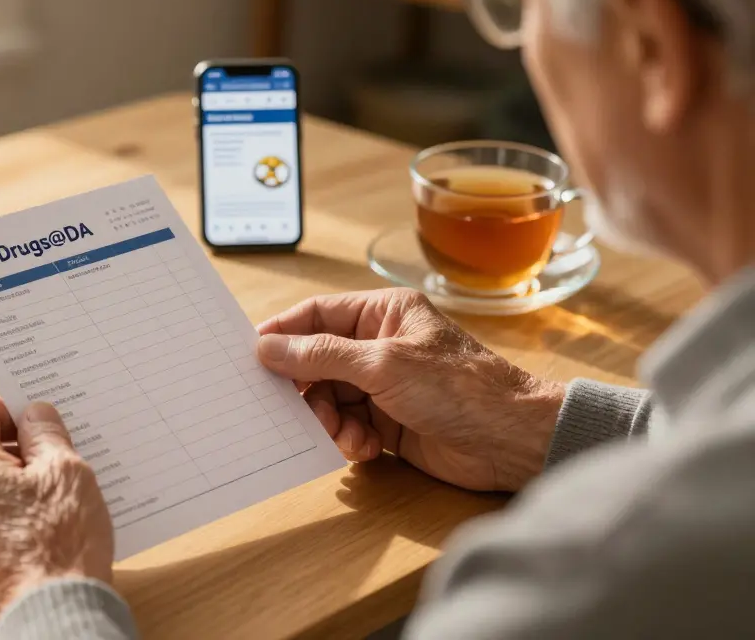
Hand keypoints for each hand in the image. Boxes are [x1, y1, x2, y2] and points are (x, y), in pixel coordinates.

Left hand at [0, 397, 113, 629]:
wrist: (50, 618)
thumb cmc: (59, 545)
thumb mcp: (66, 470)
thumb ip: (45, 430)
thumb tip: (33, 415)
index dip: (11, 412)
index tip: (37, 425)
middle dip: (8, 451)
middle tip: (49, 466)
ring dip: (0, 487)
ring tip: (41, 504)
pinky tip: (27, 532)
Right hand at [257, 289, 563, 491]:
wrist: (510, 441)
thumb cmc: (459, 388)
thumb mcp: (382, 364)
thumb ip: (321, 355)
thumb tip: (268, 346)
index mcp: (384, 313)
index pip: (318, 315)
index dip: (283, 333)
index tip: (251, 355)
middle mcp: (381, 345)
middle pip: (317, 362)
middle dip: (307, 390)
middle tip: (297, 410)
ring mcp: (385, 385)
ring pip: (329, 399)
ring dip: (328, 421)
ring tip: (344, 434)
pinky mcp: (390, 422)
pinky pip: (348, 427)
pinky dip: (348, 440)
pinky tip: (365, 448)